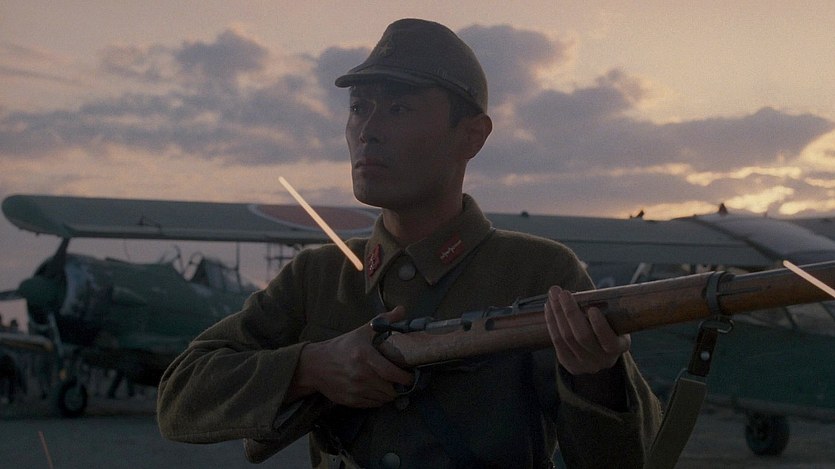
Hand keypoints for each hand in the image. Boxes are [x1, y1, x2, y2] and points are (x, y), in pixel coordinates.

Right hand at [291, 306, 413, 407]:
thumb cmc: (342, 347)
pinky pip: (372, 404)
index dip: (405, 378)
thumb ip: (384, 320)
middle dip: (399, 387)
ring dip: (390, 394)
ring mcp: (355, 390)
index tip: (411, 376)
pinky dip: (378, 399)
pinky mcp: (350, 400)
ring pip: (383, 399)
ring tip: (391, 386)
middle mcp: (360, 375)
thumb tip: (402, 309)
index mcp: (365, 357)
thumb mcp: (362, 331)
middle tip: (402, 381)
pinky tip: (378, 391)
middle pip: (390, 389)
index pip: (391, 373)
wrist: (315, 365)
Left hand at [544, 286, 629, 374]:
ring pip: (566, 338)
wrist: (598, 347)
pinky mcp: (570, 364)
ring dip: (557, 313)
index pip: (609, 341)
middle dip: (570, 312)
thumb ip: (602, 308)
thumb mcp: (612, 317)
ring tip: (553, 295)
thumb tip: (579, 292)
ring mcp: (586, 365)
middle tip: (563, 293)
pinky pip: (557, 342)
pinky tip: (549, 307)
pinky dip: (551, 322)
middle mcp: (604, 360)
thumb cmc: (607, 322)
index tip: (592, 309)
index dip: (600, 327)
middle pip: (582, 337)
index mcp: (619, 347)